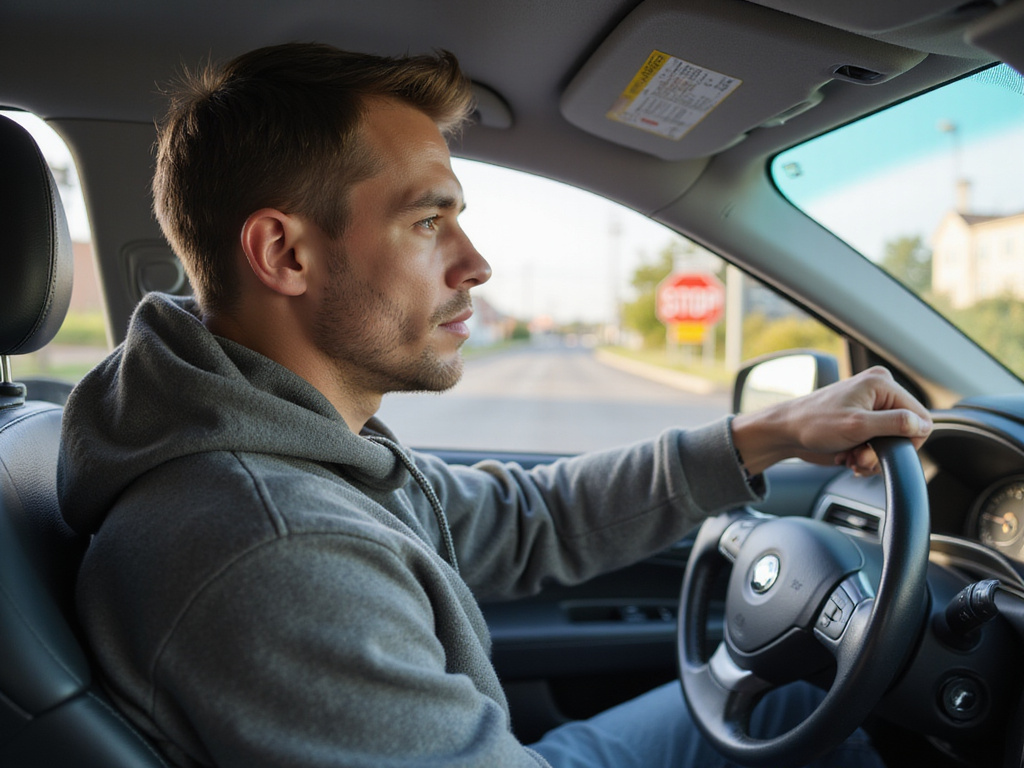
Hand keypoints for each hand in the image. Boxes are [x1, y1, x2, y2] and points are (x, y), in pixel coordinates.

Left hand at [731, 366, 932, 475]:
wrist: (785, 432)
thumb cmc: (813, 423)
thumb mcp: (857, 425)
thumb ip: (894, 424)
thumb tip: (922, 424)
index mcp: (882, 384)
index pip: (921, 418)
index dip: (907, 440)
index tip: (883, 449)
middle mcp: (880, 393)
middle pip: (906, 432)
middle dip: (884, 450)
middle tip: (860, 455)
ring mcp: (870, 409)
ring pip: (891, 444)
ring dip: (872, 457)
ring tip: (851, 456)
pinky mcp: (861, 424)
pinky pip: (878, 446)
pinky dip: (865, 456)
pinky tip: (848, 457)